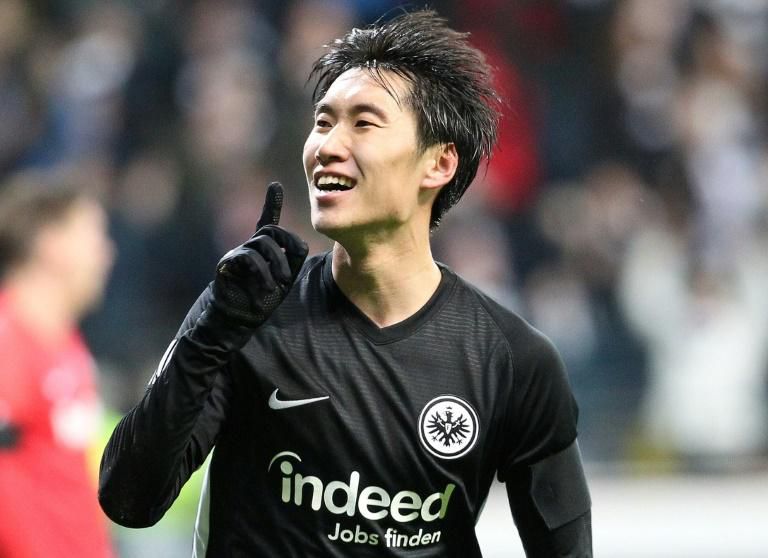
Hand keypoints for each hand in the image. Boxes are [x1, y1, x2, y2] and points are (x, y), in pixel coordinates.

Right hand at [210, 182, 307, 327]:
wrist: (237, 320)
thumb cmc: (260, 299)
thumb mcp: (284, 280)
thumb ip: (293, 261)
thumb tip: (303, 245)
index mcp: (262, 249)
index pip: (267, 221)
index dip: (271, 203)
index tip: (274, 185)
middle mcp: (249, 247)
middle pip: (271, 230)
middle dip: (288, 244)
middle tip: (291, 270)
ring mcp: (237, 253)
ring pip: (263, 243)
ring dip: (277, 263)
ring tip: (280, 283)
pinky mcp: (227, 264)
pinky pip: (249, 258)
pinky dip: (262, 273)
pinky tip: (267, 288)